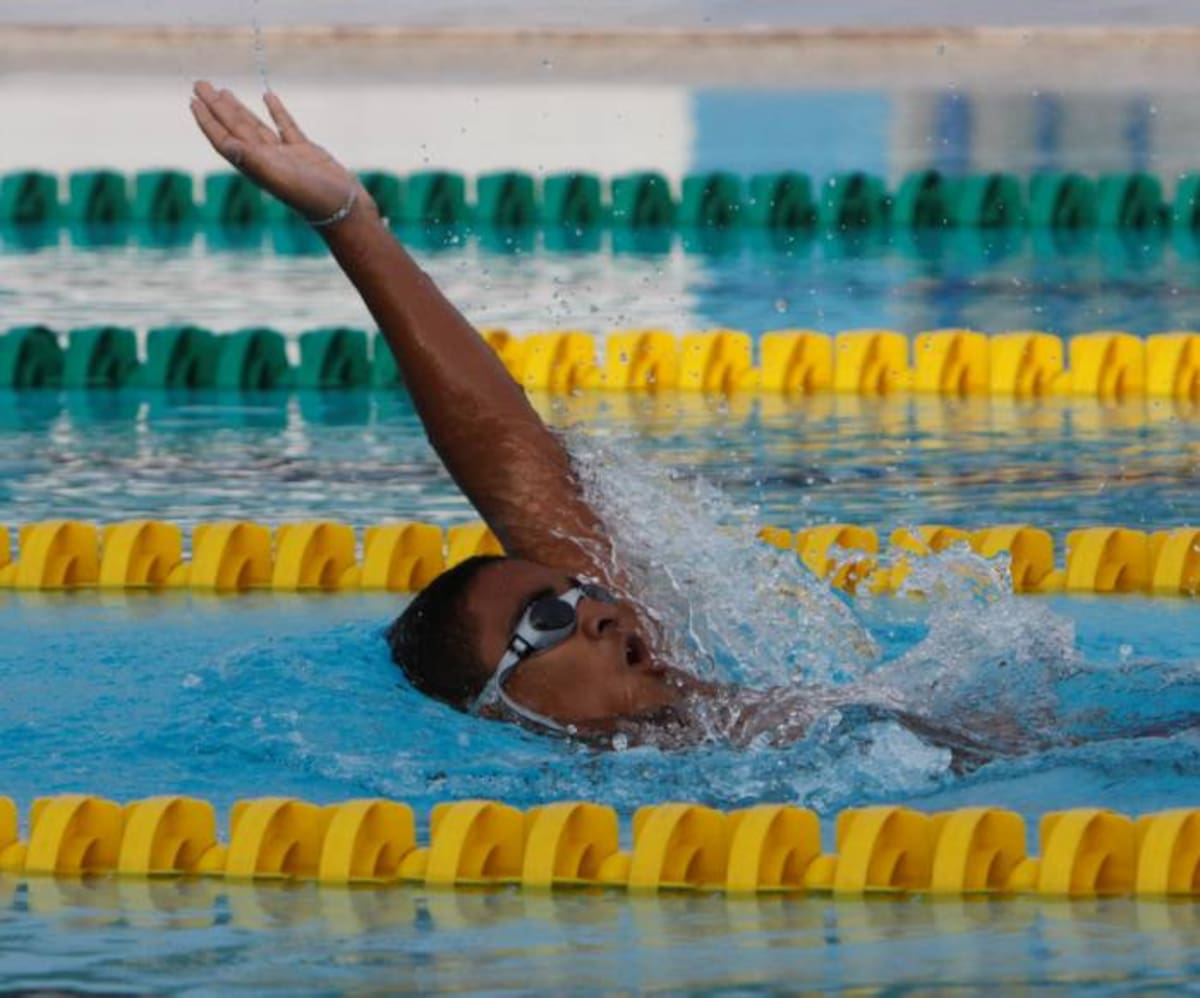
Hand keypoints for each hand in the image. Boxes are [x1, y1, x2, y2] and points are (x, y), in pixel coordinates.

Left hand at [190, 80, 372, 223]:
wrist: (346, 211)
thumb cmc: (314, 199)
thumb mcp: (282, 179)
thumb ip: (254, 162)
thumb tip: (227, 145)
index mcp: (256, 166)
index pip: (225, 140)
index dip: (208, 121)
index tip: (193, 100)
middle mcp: (266, 160)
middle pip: (235, 128)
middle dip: (217, 107)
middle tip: (200, 84)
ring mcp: (286, 156)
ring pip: (256, 127)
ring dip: (238, 109)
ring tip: (223, 91)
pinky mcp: (306, 152)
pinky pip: (286, 127)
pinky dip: (276, 112)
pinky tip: (268, 97)